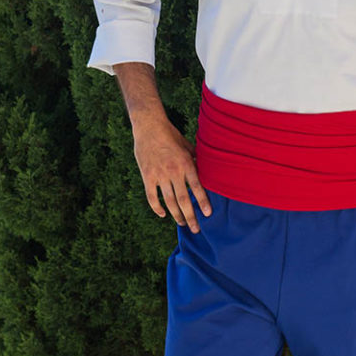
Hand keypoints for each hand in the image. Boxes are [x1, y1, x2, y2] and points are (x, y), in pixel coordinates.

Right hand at [132, 114, 211, 231]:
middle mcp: (174, 172)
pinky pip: (152, 197)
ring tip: (183, 223)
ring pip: (169, 201)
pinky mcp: (147, 176)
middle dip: (191, 216)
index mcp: (186, 164)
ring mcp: (159, 175)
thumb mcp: (187, 146)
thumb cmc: (171, 135)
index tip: (207, 214)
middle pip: (184, 200)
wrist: (149, 126)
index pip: (197, 188)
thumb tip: (207, 171)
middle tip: (196, 229)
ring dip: (176, 215)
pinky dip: (157, 208)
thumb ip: (196, 160)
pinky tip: (163, 214)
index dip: (203, 202)